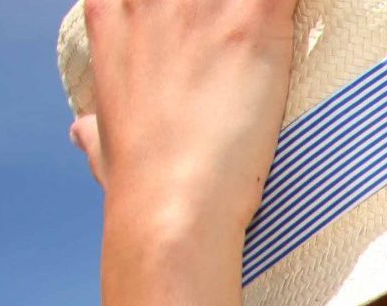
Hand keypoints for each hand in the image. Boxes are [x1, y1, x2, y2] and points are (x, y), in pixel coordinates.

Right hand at [74, 0, 299, 235]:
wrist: (173, 204)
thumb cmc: (139, 181)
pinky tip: (303, 22)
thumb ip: (95, 123)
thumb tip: (83, 131)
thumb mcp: (101, 141)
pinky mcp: (253, 20)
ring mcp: (202, 4)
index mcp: (110, 10)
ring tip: (271, 35)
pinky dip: (302, 7)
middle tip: (242, 45)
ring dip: (263, 10)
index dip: (184, 7)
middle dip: (229, 9)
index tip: (209, 32)